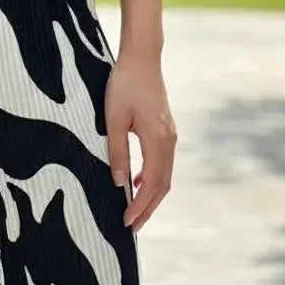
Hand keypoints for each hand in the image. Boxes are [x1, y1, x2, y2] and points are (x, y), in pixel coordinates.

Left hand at [104, 52, 176, 231]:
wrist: (142, 57)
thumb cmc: (125, 83)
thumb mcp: (114, 118)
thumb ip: (117, 150)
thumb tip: (120, 183)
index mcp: (157, 140)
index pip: (151, 184)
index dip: (140, 206)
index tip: (127, 223)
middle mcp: (169, 140)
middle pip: (162, 185)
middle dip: (148, 207)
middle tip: (133, 227)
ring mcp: (170, 134)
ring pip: (164, 174)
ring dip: (151, 194)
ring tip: (135, 210)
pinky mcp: (166, 127)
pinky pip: (162, 161)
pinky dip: (152, 176)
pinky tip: (137, 180)